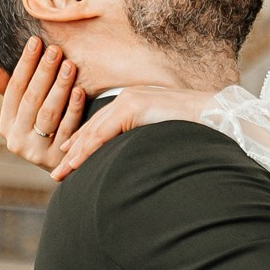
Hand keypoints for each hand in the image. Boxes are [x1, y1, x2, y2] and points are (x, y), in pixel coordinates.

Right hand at [0, 39, 85, 170]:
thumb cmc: (43, 129)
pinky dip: (73, 109)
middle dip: (43, 72)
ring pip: (48, 113)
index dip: (25, 64)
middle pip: (31, 99)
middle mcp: (16, 139)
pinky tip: (80, 91)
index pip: (14, 88)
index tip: (36, 40)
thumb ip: (8, 89)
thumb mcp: (24, 112)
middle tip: (56, 49)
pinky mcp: (56, 159)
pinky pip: (67, 129)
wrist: (63, 166)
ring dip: (59, 87)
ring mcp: (36, 151)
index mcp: (6, 124)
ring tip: (70, 65)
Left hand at [49, 83, 211, 181]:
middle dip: (72, 150)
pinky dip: (87, 149)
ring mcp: (128, 100)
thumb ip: (146, 134)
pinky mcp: (132, 107)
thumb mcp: (163, 130)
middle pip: (92, 127)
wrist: (212, 114)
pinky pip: (103, 132)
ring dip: (75, 154)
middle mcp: (127, 97)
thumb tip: (138, 153)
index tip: (68, 156)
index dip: (83, 140)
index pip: (102, 123)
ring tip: (61, 172)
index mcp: (134, 100)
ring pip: (93, 130)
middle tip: (57, 169)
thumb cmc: (194, 126)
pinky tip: (75, 162)